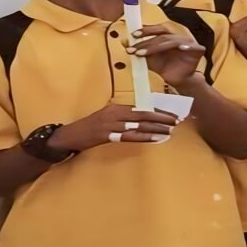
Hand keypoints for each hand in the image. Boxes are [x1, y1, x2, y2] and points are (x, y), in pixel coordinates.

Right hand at [48, 104, 180, 152]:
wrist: (70, 136)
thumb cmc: (90, 127)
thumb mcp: (106, 117)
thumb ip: (122, 116)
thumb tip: (142, 117)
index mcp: (115, 107)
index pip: (141, 108)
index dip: (157, 111)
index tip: (172, 113)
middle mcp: (114, 113)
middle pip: (143, 114)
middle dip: (161, 117)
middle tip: (177, 120)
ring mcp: (110, 124)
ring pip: (138, 125)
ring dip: (156, 128)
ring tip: (171, 130)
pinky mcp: (107, 135)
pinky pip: (129, 136)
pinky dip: (144, 137)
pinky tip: (156, 139)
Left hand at [126, 25, 205, 87]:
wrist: (178, 81)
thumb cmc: (165, 67)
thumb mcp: (149, 58)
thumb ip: (139, 49)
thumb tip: (123, 42)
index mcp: (169, 35)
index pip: (158, 29)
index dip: (146, 30)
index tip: (133, 35)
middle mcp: (179, 36)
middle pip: (163, 34)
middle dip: (147, 40)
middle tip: (134, 47)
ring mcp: (189, 42)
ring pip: (171, 41)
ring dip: (155, 47)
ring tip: (142, 53)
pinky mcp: (198, 50)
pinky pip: (190, 46)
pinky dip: (185, 46)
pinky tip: (180, 48)